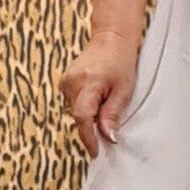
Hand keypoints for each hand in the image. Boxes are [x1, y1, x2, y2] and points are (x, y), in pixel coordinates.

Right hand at [62, 30, 137, 159]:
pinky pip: (73, 102)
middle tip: (108, 123)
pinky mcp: (64, 81)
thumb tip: (107, 137)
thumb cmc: (121, 62)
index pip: (83, 117)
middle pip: (79, 116)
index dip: (88, 137)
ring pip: (76, 110)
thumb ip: (112, 114)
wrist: (111, 38)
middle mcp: (72, 82)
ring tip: (106, 100)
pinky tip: (97, 96)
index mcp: (89, 83)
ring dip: (89, 114)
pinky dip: (85, 105)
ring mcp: (66, 81)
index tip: (95, 151)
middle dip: (92, 126)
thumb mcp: (124, 90)